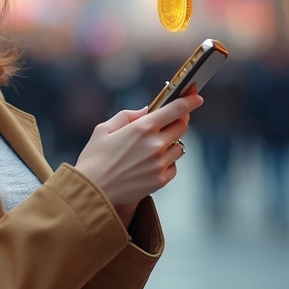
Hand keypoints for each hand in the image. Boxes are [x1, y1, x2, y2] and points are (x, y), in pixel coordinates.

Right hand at [74, 92, 201, 206]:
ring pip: (179, 147)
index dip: (189, 101)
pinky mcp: (161, 180)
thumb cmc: (94, 159)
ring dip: (171, 143)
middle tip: (169, 122)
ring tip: (152, 148)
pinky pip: (174, 166)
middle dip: (178, 121)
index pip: (175, 110)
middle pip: (182, 127)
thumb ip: (128, 115)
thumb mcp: (104, 129)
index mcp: (142, 128)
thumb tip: (146, 111)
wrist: (92, 192)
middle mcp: (155, 145)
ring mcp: (160, 163)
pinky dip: (167, 162)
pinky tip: (150, 164)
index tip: (196, 97)